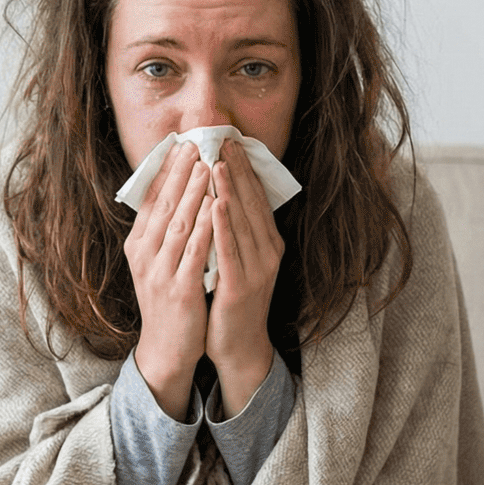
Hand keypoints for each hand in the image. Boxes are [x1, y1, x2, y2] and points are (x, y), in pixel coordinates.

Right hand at [124, 142, 214, 417]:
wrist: (167, 348)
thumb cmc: (168, 301)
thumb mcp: (156, 262)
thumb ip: (162, 231)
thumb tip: (171, 193)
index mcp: (138, 245)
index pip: (152, 199)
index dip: (167, 170)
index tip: (181, 143)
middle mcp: (144, 255)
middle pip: (164, 205)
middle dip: (181, 172)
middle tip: (196, 143)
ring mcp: (160, 272)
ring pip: (179, 224)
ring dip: (194, 192)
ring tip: (208, 165)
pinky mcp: (180, 289)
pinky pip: (195, 253)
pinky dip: (206, 227)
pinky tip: (218, 208)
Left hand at [204, 140, 283, 414]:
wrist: (240, 346)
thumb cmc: (233, 300)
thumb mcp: (240, 259)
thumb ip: (237, 230)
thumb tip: (224, 193)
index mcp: (268, 243)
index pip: (257, 198)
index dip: (245, 168)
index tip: (231, 140)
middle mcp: (268, 252)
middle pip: (252, 203)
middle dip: (238, 169)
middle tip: (224, 138)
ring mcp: (256, 269)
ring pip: (242, 222)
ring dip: (230, 189)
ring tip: (219, 161)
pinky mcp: (240, 286)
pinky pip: (230, 250)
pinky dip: (223, 225)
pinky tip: (215, 204)